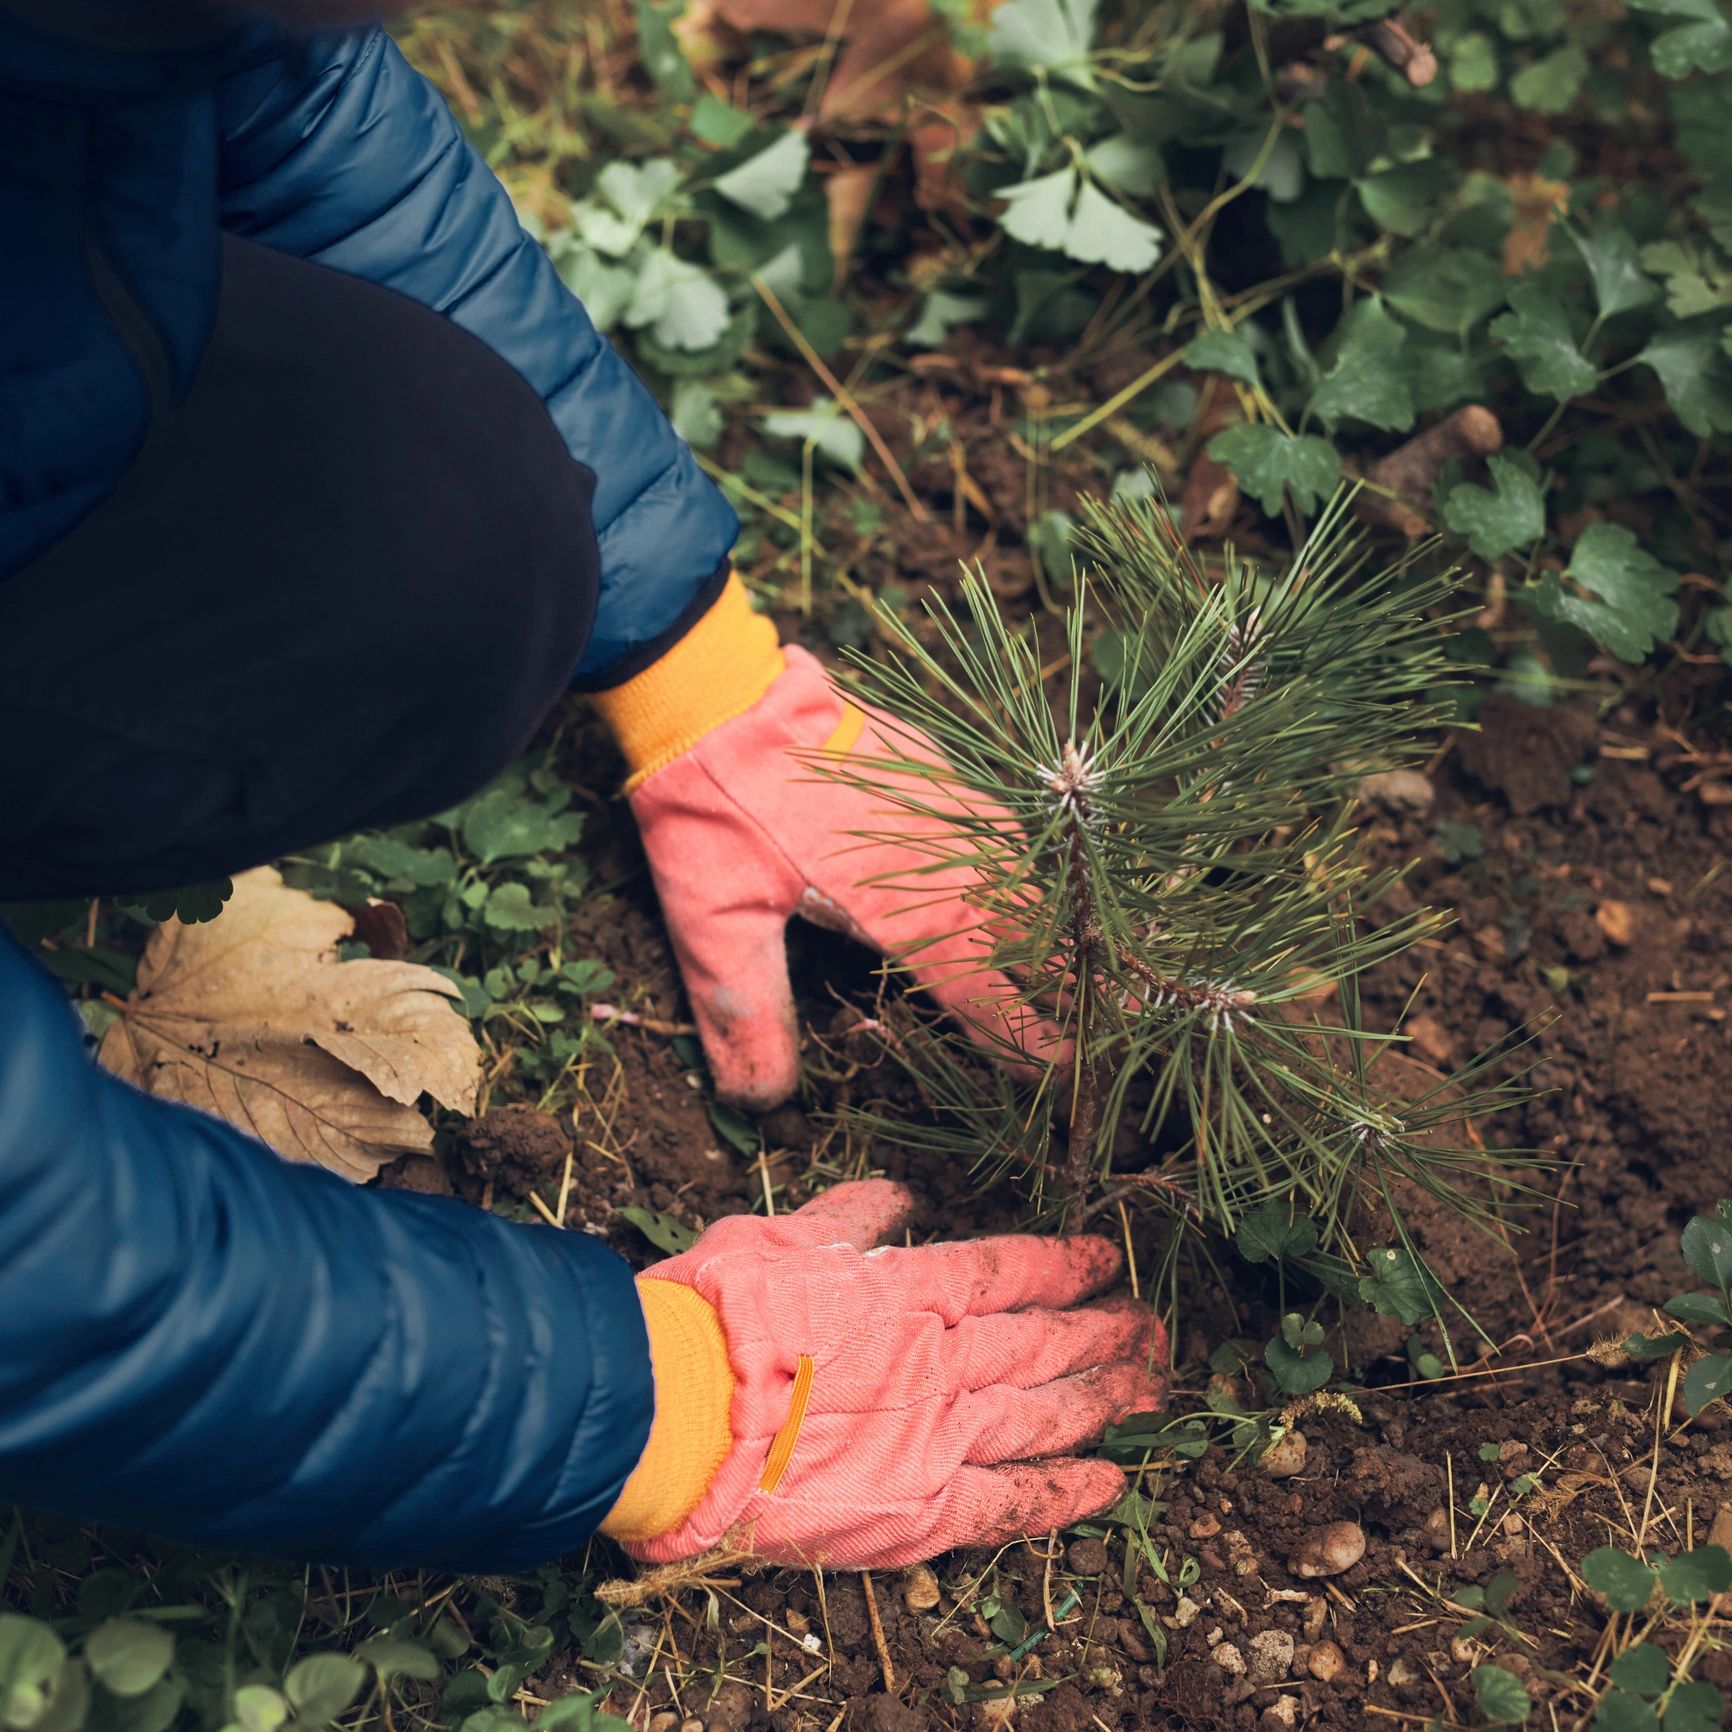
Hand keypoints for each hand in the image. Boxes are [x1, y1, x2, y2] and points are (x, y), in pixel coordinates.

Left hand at [595, 578, 1055, 1107]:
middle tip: (1114, 1021)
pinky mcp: (942, 775)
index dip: (1028, 1040)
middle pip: (1033, 938)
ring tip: (1088, 966)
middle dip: (1072, 986)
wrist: (724, 692)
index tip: (1066, 1075)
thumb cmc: (716, 808)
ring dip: (1053, 928)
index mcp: (907, 910)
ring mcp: (953, 810)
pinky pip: (1004, 838)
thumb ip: (746, 1010)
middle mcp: (951, 862)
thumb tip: (762, 1102)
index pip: (989, 995)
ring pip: (1027, 884)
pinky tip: (1018, 889)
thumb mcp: (715, 919)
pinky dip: (1023, 876)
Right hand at [617, 1180, 1165, 1568]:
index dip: (1066, 1263)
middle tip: (1155, 1326)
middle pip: (1046, 1339)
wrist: (673, 1414)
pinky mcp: (922, 1508)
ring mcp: (940, 1434)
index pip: (1011, 1270)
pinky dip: (1066, 1494)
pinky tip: (1113, 1485)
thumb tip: (896, 1194)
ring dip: (1106, 1396)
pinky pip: (1013, 1502)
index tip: (1106, 1258)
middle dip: (1105, 1329)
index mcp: (907, 1289)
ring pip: (1048, 1412)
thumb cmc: (712, 1315)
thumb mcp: (776, 1235)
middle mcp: (942, 1357)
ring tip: (1153, 1385)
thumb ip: (846, 1214)